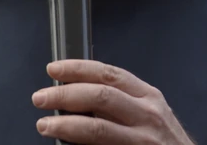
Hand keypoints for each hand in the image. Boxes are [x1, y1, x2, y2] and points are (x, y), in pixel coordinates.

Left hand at [32, 59, 195, 143]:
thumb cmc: (164, 142)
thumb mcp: (148, 113)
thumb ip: (120, 102)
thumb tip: (76, 94)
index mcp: (147, 96)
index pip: (108, 74)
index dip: (78, 68)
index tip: (54, 69)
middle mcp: (148, 114)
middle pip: (100, 95)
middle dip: (65, 95)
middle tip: (41, 98)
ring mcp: (144, 139)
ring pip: (98, 127)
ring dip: (66, 125)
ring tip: (45, 126)